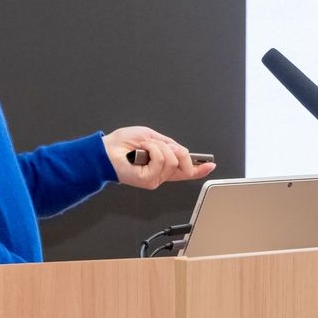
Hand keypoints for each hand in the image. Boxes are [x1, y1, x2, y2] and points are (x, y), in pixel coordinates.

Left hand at [103, 126, 217, 189]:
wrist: (106, 150)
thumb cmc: (122, 143)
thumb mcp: (152, 137)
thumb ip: (169, 145)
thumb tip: (181, 150)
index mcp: (162, 164)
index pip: (185, 170)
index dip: (199, 168)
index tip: (210, 165)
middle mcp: (161, 173)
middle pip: (184, 163)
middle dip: (176, 149)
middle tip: (158, 145)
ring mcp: (156, 178)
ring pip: (173, 159)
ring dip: (158, 147)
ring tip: (144, 148)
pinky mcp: (149, 180)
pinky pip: (161, 159)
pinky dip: (151, 149)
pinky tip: (141, 152)